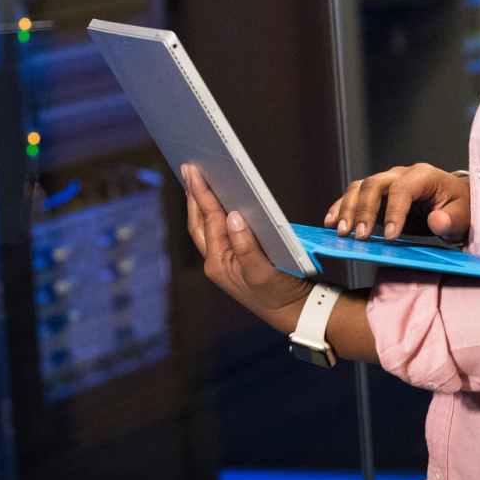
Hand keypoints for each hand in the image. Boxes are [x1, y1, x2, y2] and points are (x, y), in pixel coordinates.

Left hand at [183, 163, 312, 333]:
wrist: (290, 311)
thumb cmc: (278, 293)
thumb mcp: (262, 271)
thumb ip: (246, 245)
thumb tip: (233, 215)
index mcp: (218, 263)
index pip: (209, 220)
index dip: (202, 193)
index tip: (195, 171)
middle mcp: (215, 261)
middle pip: (198, 222)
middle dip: (192, 194)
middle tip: (188, 168)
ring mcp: (222, 261)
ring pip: (204, 227)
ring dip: (199, 203)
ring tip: (196, 180)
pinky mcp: (231, 259)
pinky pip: (216, 232)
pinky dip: (212, 214)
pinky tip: (216, 201)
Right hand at [323, 164, 470, 241]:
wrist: (454, 202)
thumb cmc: (459, 208)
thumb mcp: (464, 215)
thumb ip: (452, 219)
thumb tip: (437, 221)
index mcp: (423, 176)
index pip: (403, 189)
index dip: (394, 211)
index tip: (390, 236)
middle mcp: (399, 175)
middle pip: (374, 184)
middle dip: (364, 210)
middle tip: (358, 236)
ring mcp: (385, 183)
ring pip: (359, 188)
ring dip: (347, 209)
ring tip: (340, 232)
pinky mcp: (375, 196)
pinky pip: (353, 195)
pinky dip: (340, 207)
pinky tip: (330, 222)